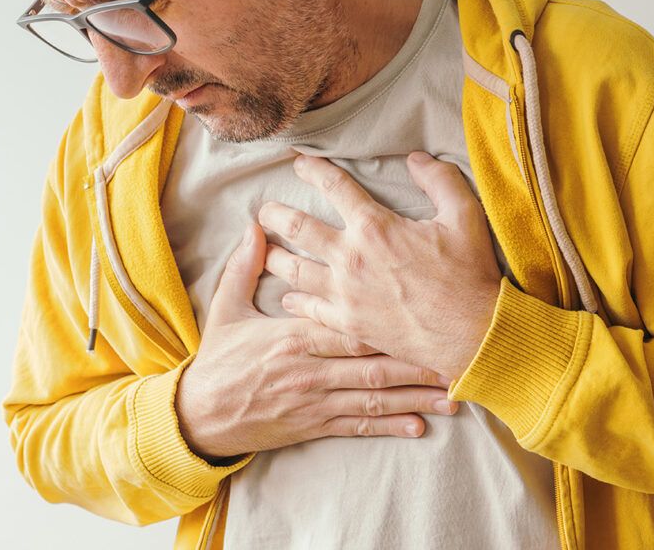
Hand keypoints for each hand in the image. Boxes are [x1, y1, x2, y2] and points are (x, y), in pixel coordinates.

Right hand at [175, 223, 458, 461]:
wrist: (198, 417)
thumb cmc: (219, 360)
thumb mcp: (226, 309)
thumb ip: (244, 268)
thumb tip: (255, 228)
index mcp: (295, 338)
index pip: (348, 325)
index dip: (386, 320)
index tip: (421, 311)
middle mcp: (312, 371)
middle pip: (373, 364)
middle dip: (416, 362)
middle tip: (455, 356)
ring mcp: (316, 402)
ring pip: (374, 399)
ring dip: (415, 397)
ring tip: (451, 395)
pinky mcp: (316, 426)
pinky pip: (359, 426)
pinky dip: (389, 425)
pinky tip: (419, 426)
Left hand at [258, 152, 502, 380]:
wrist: (471, 332)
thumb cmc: (469, 275)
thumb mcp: (464, 216)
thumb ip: (440, 180)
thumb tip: (416, 158)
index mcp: (375, 226)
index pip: (333, 186)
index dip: (312, 169)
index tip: (299, 163)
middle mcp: (350, 257)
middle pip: (298, 227)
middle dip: (276, 215)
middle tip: (264, 210)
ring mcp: (345, 294)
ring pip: (293, 270)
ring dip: (275, 257)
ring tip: (266, 250)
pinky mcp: (348, 324)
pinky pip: (309, 309)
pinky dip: (294, 300)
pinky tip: (288, 297)